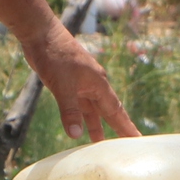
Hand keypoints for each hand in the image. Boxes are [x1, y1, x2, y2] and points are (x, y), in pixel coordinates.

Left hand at [25, 28, 136, 143]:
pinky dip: (81, 116)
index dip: (126, 127)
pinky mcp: (68, 83)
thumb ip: (70, 111)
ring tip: (99, 143)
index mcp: (98, 84)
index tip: (138, 140)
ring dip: (95, 125)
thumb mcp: (62, 86)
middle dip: (116, 128)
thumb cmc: (55, 56)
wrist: (41, 34)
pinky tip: (78, 125)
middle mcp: (93, 85)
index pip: (116, 111)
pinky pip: (79, 104)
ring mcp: (81, 83)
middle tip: (125, 145)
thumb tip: (75, 135)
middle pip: (108, 111)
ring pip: (92, 109)